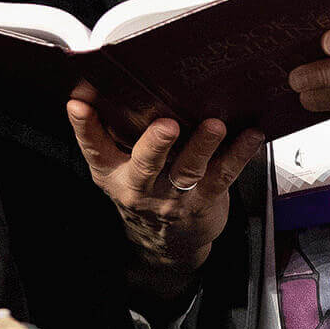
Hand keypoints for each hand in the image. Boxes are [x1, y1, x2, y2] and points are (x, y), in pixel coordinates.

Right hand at [65, 83, 263, 302]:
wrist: (168, 243)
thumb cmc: (145, 189)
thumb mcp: (119, 168)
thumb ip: (114, 134)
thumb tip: (101, 85)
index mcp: (113, 172)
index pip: (94, 148)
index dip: (84, 126)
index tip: (79, 103)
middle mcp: (140, 186)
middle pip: (145, 164)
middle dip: (155, 144)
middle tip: (167, 124)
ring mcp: (174, 196)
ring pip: (187, 170)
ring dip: (202, 146)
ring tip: (215, 126)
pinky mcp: (204, 200)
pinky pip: (223, 176)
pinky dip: (239, 155)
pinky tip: (251, 136)